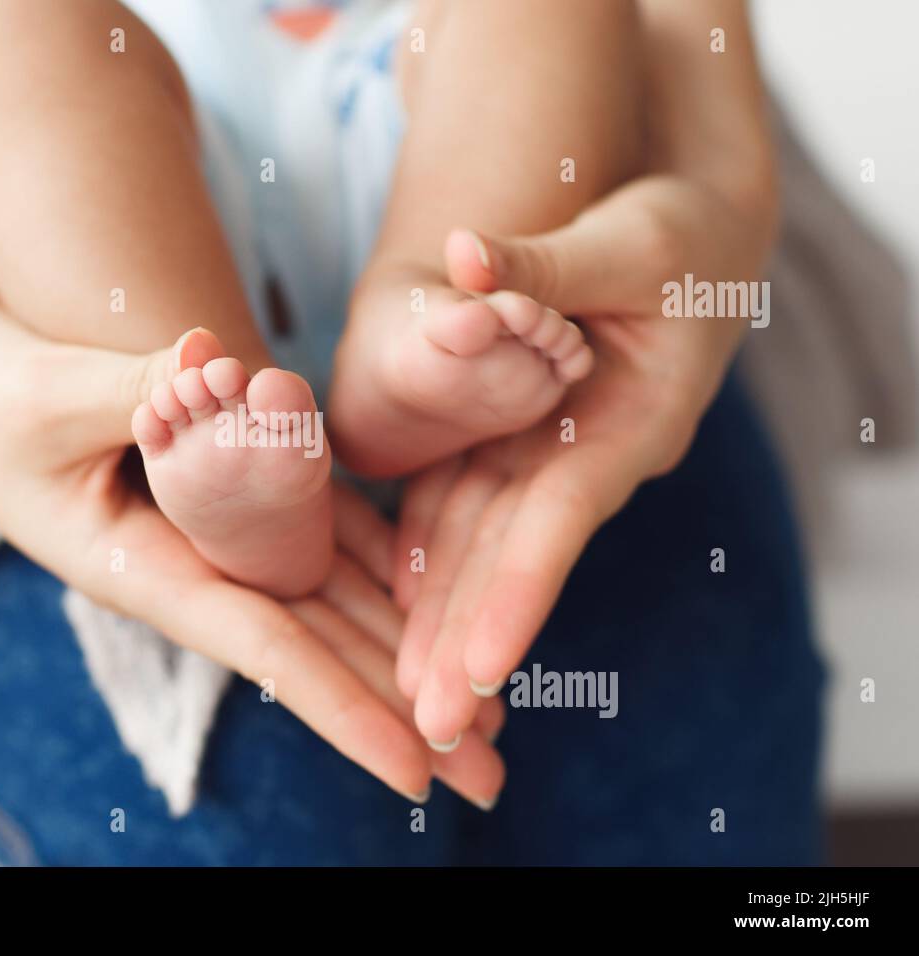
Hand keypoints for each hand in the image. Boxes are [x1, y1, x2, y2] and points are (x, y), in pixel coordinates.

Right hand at [0, 298, 503, 802]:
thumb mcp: (50, 400)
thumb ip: (131, 389)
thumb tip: (203, 358)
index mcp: (149, 568)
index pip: (266, 647)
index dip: (344, 704)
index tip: (418, 767)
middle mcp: (195, 570)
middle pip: (316, 652)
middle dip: (400, 709)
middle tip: (492, 774)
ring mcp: (216, 543)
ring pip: (327, 608)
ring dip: (404, 657)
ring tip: (488, 714)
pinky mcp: (230, 506)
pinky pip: (317, 545)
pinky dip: (373, 579)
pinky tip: (433, 602)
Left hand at [392, 173, 778, 743]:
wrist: (690, 237)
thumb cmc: (677, 234)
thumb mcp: (624, 241)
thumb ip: (544, 268)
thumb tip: (464, 256)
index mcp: (630, 423)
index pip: (561, 521)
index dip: (517, 595)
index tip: (480, 670)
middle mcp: (588, 455)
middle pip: (516, 555)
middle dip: (471, 639)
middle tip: (428, 724)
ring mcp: (552, 452)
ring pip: (486, 539)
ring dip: (446, 612)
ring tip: (406, 688)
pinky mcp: (520, 437)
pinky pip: (470, 496)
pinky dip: (435, 544)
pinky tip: (398, 594)